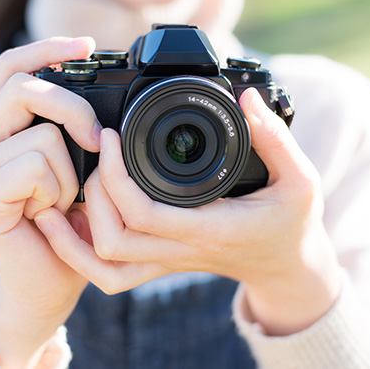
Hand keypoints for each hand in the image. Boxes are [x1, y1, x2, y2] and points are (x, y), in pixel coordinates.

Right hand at [0, 37, 99, 366]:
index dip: (47, 48)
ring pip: (41, 134)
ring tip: (61, 201)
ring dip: (69, 172)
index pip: (12, 68)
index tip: (88, 45)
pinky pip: (34, 166)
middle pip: (23, 87)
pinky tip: (50, 215)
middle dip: (73, 109)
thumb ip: (69, 127)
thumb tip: (94, 80)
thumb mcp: (75, 166)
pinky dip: (57, 191)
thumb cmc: (69, 225)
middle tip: (98, 142)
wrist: (49, 284)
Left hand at [35, 87, 341, 335]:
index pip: (143, 214)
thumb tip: (247, 98)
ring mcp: (165, 261)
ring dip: (76, 228)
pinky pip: (108, 272)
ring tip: (71, 181)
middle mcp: (179, 250)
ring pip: (102, 262)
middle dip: (93, 193)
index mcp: (208, 229)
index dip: (115, 175)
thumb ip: (276, 138)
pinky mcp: (157, 261)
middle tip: (97, 151)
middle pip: (112, 239)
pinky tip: (69, 217)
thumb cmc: (292, 222)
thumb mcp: (301, 180)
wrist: (285, 265)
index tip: (110, 135)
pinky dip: (80, 252)